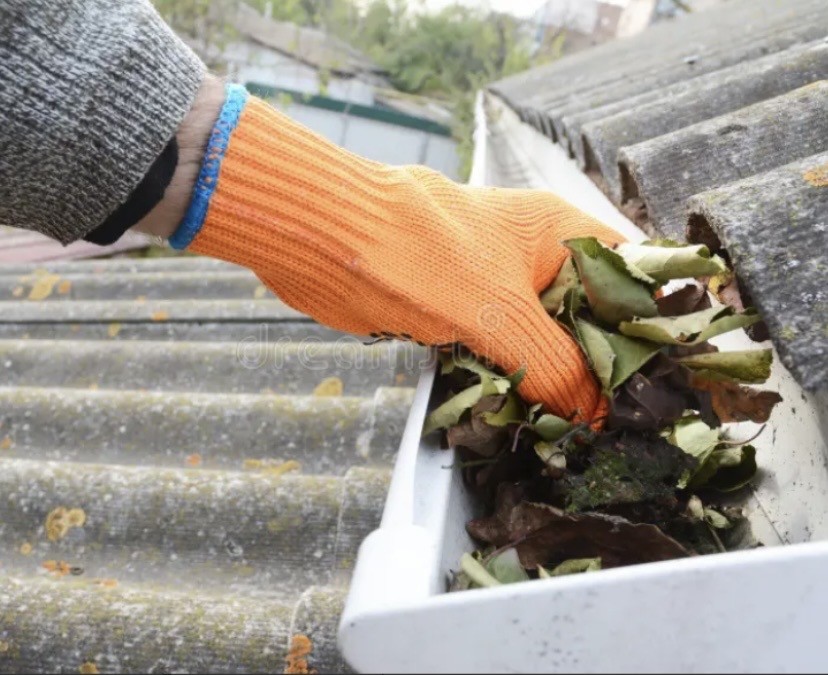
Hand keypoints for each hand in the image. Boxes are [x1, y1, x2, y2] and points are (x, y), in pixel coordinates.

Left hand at [174, 92, 623, 421]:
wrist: (326, 241)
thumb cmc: (417, 255)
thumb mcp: (501, 315)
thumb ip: (555, 365)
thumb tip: (595, 415)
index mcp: (561, 234)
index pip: (634, 276)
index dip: (655, 324)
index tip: (669, 380)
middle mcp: (536, 257)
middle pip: (591, 316)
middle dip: (605, 365)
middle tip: (628, 422)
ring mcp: (499, 287)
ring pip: (545, 339)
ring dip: (558, 381)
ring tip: (585, 432)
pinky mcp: (463, 314)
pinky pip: (504, 353)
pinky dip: (515, 383)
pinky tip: (531, 419)